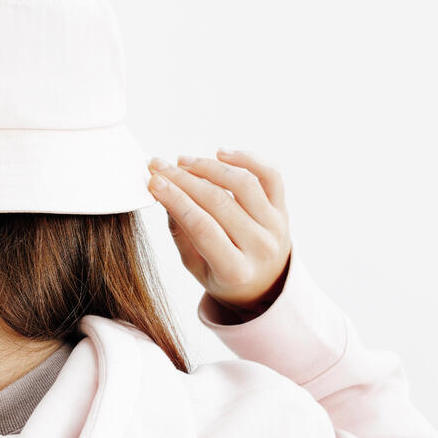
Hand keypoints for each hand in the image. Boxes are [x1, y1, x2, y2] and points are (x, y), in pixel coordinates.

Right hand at [146, 149, 291, 314]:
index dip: (176, 200)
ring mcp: (276, 226)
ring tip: (184, 162)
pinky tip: (221, 154)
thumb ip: (181, 234)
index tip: (154, 183)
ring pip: (243, 183)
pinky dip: (246, 158)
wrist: (264, 284)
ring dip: (209, 167)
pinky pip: (270, 174)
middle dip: (184, 180)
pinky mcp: (283, 209)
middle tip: (160, 167)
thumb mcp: (196, 268)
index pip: (202, 227)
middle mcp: (261, 247)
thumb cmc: (224, 276)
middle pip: (219, 202)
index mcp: (236, 271)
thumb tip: (165, 195)